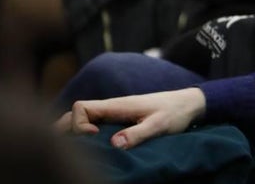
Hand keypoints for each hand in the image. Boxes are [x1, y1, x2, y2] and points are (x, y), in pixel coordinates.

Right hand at [55, 88, 205, 149]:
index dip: (78, 123)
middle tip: (71, 149)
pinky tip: (87, 147)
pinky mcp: (118, 118)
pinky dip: (84, 133)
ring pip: (83, 117)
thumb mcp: (159, 125)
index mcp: (117, 105)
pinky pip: (94, 123)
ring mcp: (114, 112)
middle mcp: (111, 107)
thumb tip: (114, 144)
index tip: (93, 138)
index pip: (82, 107)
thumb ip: (137, 134)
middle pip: (76, 112)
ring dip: (73, 131)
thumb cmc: (175, 112)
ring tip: (74, 150)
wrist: (188, 103)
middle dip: (66, 128)